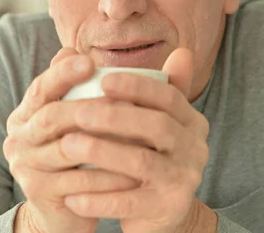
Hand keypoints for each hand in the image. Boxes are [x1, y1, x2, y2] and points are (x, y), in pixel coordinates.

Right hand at [3, 48, 140, 232]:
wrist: (64, 211)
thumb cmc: (77, 156)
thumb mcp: (76, 121)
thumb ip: (77, 88)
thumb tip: (72, 47)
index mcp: (25, 115)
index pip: (41, 88)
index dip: (62, 73)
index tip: (89, 60)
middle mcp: (19, 138)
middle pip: (50, 116)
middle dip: (86, 105)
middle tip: (120, 98)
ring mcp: (25, 167)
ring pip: (66, 149)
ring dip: (103, 140)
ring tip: (136, 132)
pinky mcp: (39, 193)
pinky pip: (78, 181)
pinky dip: (107, 175)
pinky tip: (133, 170)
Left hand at [60, 48, 210, 232]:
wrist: (165, 214)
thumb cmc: (153, 156)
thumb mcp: (159, 122)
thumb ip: (160, 88)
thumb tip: (179, 49)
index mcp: (192, 122)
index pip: (169, 97)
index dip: (137, 86)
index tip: (103, 79)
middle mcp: (195, 149)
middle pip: (158, 127)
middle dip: (116, 117)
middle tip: (78, 112)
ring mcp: (184, 181)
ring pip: (142, 163)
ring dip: (102, 153)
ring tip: (67, 146)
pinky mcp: (168, 208)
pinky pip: (129, 203)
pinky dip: (99, 200)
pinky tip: (71, 195)